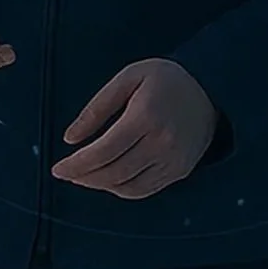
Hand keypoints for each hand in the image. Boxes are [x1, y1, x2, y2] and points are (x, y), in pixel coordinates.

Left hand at [53, 59, 216, 198]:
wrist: (210, 88)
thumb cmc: (163, 78)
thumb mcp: (126, 78)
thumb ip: (96, 108)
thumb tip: (70, 138)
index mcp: (145, 117)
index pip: (104, 151)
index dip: (77, 164)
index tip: (57, 169)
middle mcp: (161, 144)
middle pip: (114, 173)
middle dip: (84, 177)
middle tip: (65, 173)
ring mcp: (173, 161)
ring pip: (129, 187)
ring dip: (100, 186)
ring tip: (82, 176)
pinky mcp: (180, 171)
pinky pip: (146, 190)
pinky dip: (122, 189)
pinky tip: (107, 180)